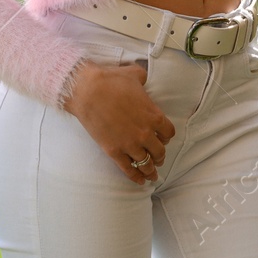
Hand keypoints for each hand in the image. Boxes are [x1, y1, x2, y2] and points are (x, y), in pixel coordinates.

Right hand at [61, 58, 175, 184]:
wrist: (88, 91)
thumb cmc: (111, 80)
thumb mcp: (134, 74)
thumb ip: (143, 78)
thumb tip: (142, 77)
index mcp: (154, 115)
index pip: (169, 132)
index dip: (166, 136)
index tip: (163, 137)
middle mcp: (145, 133)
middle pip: (160, 151)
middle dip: (160, 155)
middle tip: (158, 157)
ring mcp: (130, 144)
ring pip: (146, 163)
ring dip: (151, 169)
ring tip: (152, 174)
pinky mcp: (114, 152)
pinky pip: (129, 170)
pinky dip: (136, 177)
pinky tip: (141, 182)